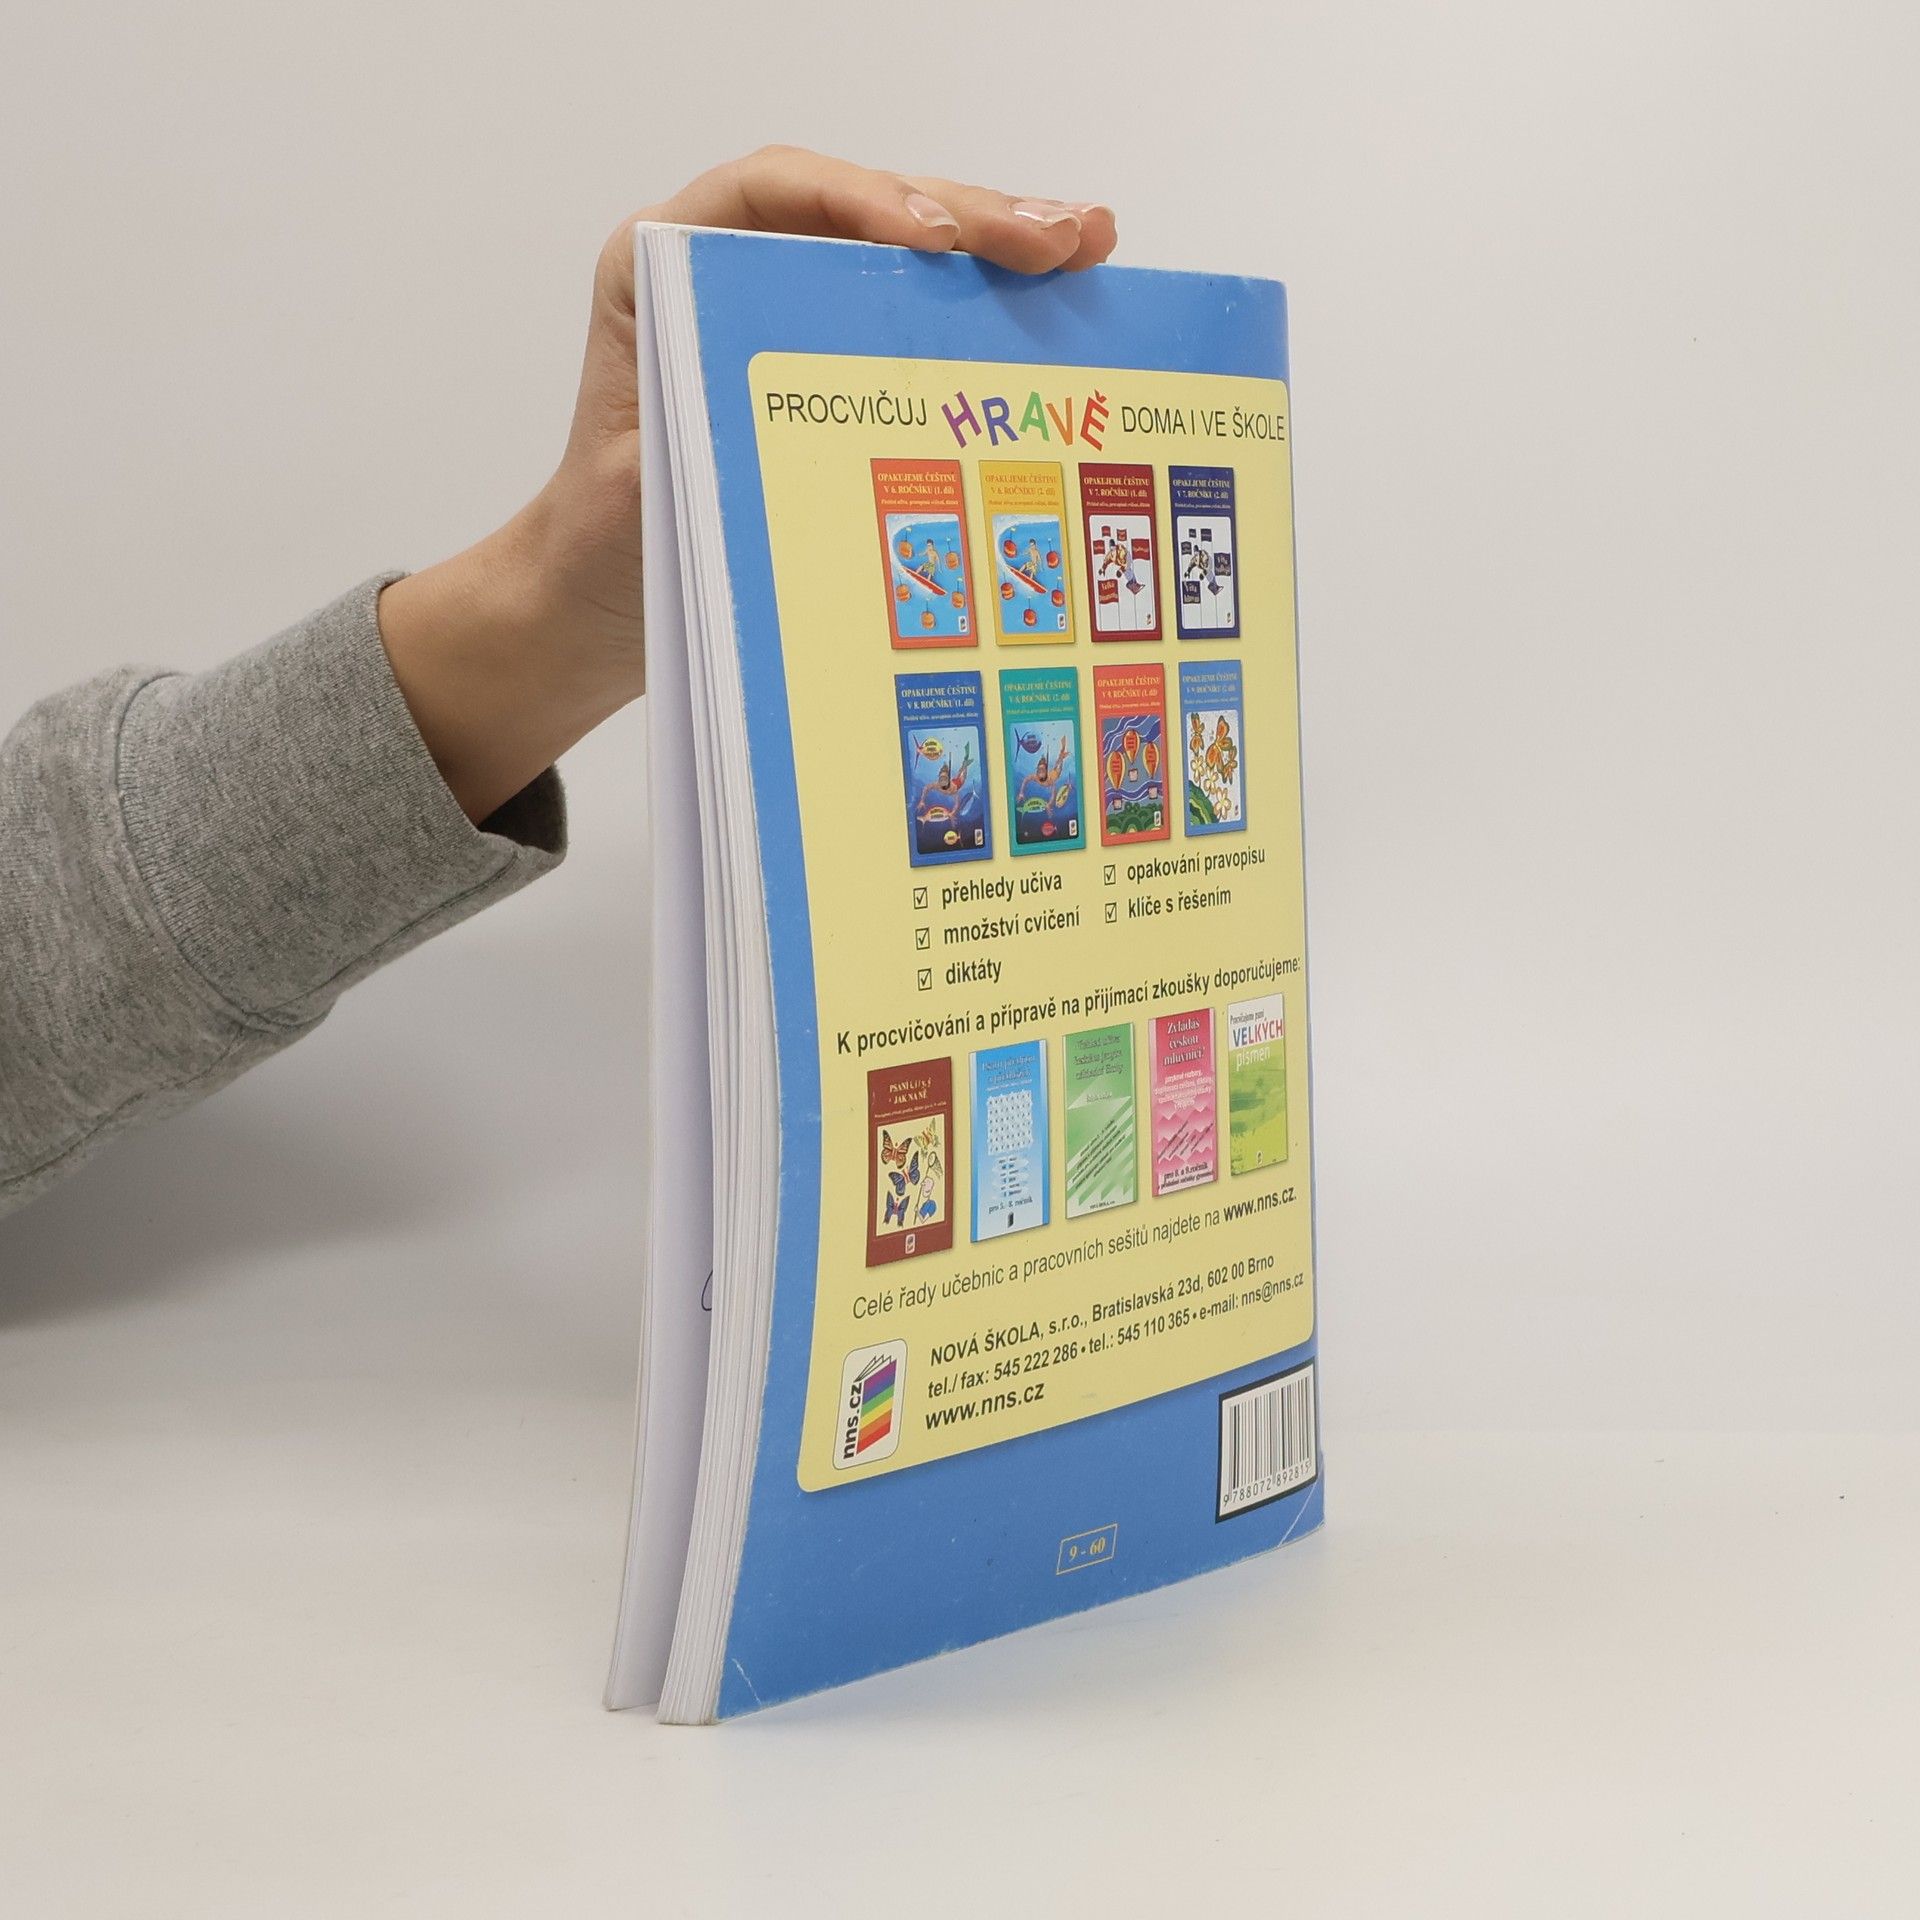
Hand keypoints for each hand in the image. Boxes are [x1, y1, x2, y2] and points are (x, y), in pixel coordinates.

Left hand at [379, 149, 1118, 823]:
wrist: (596, 599)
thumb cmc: (609, 545)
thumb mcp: (649, 491)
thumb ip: (710, 441)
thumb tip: (811, 430)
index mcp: (660, 271)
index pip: (769, 197)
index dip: (858, 202)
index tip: (932, 240)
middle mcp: (727, 271)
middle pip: (860, 213)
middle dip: (969, 218)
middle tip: (1059, 239)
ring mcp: (789, 312)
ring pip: (904, 255)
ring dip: (999, 248)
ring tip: (1086, 245)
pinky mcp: (833, 361)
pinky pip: (914, 317)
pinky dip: (985, 309)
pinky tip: (1060, 301)